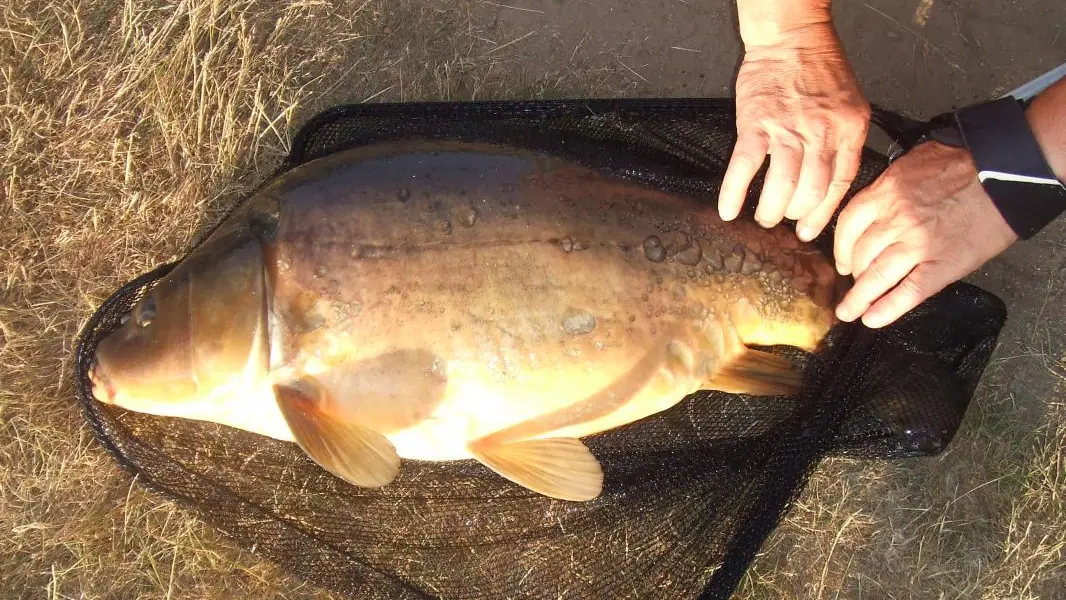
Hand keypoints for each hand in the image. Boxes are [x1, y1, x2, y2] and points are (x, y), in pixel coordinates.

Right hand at [719, 23, 869, 241]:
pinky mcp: (756, 122)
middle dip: (795, 215)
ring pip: (782, 185)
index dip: (823, 214)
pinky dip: (734, 192)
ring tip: (763, 218)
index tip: (809, 232)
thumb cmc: (819, 67)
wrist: (792, 36)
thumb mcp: (849, 105)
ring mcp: (788, 127)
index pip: (840, 184)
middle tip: (783, 220)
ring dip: (770, 210)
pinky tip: (728, 210)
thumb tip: (830, 181)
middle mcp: (822, 131)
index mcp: (849, 128)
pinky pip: (745, 166)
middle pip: (812, 191)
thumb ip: (843, 141)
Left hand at [833, 141, 1017, 327]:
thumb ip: (890, 183)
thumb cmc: (964, 164)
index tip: (842, 260)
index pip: (848, 225)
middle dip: (853, 274)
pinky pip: (909, 292)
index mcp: (886, 193)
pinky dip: (888, 309)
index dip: (840, 247)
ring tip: (850, 312)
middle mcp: (896, 221)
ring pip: (877, 277)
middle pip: (860, 254)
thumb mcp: (915, 161)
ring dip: (859, 299)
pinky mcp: (943, 265)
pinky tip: (873, 319)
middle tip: (853, 285)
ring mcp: (918, 245)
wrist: (1008, 176)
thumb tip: (877, 201)